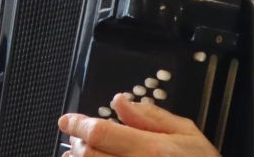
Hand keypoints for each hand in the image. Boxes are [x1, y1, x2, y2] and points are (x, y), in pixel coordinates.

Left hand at [58, 93, 219, 156]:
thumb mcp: (187, 133)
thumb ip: (151, 116)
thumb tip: (121, 101)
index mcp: (152, 150)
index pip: (101, 133)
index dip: (78, 124)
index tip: (67, 120)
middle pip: (89, 155)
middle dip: (78, 143)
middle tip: (77, 135)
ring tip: (78, 154)